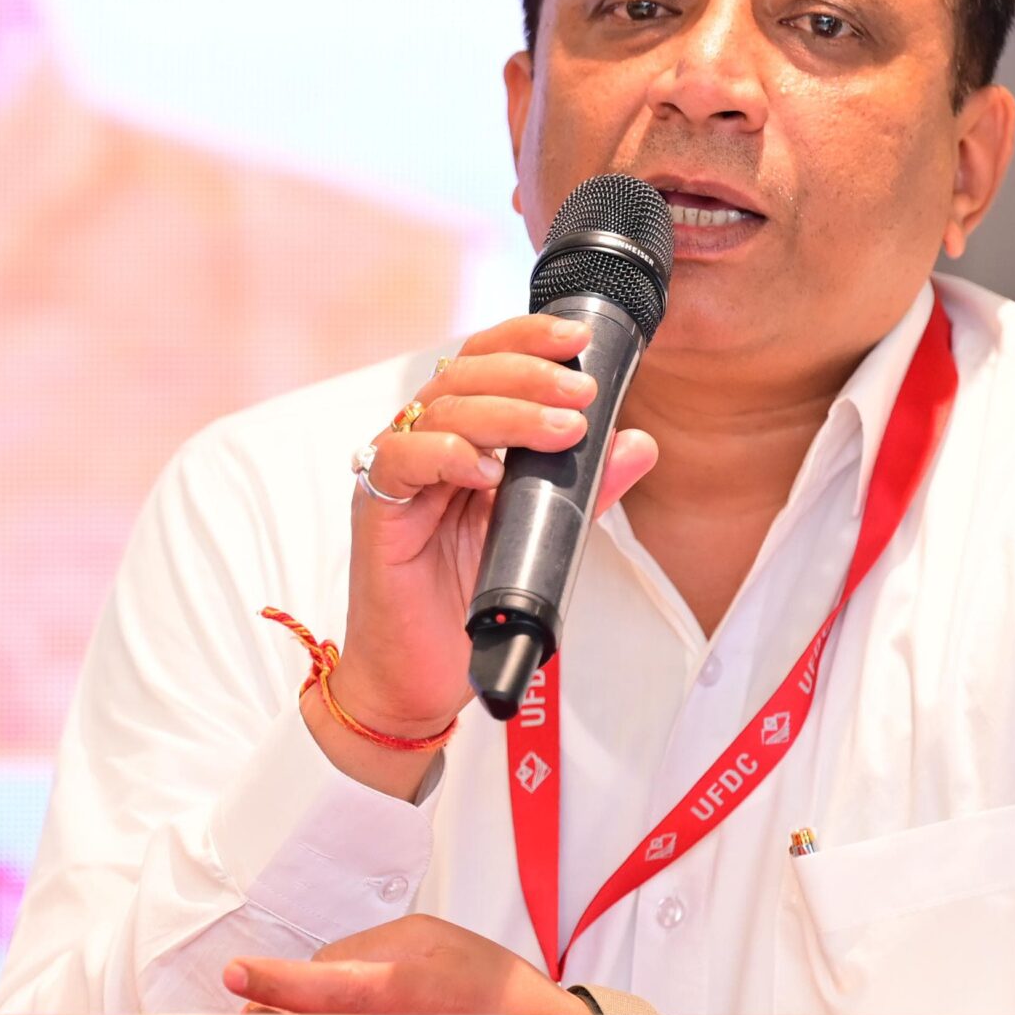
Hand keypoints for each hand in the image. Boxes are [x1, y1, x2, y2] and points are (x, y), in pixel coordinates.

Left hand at [224, 914, 588, 1014]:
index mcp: (396, 989)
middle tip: (244, 997)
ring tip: (268, 1014)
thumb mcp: (422, 936)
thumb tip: (313, 973)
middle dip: (269, 1012)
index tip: (236, 974)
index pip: (322, 985)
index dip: (274, 980)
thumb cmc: (482, 979)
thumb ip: (357, 949)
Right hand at [318, 314, 657, 793]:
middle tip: (580, 392)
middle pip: (464, 372)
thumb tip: (638, 442)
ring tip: (560, 431)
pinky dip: (445, 457)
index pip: (486, 360)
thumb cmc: (469, 601)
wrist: (419, 676)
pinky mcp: (376, 508)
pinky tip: (485, 472)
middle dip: (529, 373)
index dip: (527, 338)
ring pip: (441, 409)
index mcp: (461, 434)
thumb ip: (586, 489)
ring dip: (506, 412)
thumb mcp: (543, 537)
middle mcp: (424, 441)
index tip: (579, 340)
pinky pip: (400, 460)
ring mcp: (397, 472)